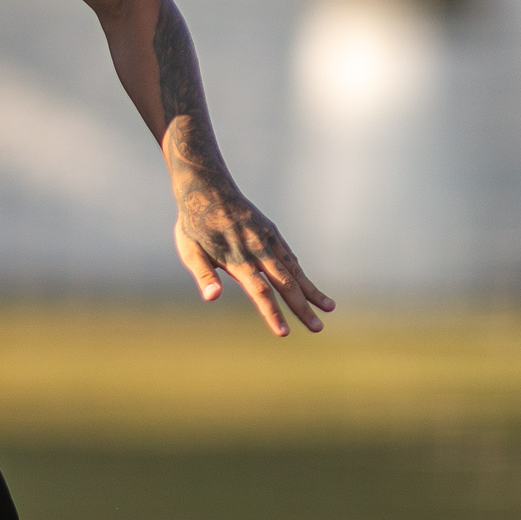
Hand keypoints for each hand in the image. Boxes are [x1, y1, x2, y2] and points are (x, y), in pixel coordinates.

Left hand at [173, 178, 335, 334]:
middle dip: (303, 309)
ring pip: (295, 270)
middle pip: (286, 284)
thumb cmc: (194, 224)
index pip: (260, 291)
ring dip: (312, 291)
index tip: (284, 332)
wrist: (208, 187)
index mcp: (238, 259)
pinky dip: (302, 273)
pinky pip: (290, 256)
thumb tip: (212, 297)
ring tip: (329, 309)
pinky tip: (310, 287)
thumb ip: (203, 275)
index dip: (272, 313)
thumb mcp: (190, 251)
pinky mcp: (272, 232)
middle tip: (318, 329)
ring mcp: (268, 240)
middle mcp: (258, 250)